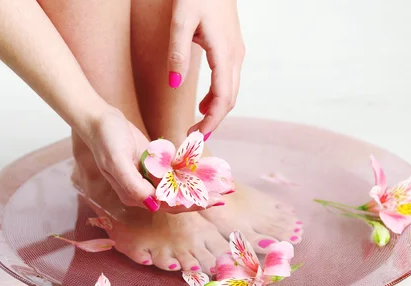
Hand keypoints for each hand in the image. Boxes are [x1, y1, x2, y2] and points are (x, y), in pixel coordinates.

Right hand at [77, 107, 222, 212]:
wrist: (99, 119)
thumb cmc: (106, 139)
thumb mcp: (116, 161)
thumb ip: (133, 185)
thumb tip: (153, 205)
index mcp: (134, 195)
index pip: (167, 205)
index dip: (190, 204)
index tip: (210, 201)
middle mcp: (142, 191)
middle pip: (176, 200)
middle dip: (200, 199)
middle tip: (223, 197)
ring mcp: (148, 178)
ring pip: (179, 188)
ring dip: (199, 188)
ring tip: (221, 187)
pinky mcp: (153, 166)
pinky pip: (175, 173)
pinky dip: (191, 174)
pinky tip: (207, 172)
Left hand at [167, 0, 244, 136]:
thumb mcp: (181, 20)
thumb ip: (177, 53)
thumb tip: (174, 85)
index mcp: (225, 53)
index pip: (223, 99)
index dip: (211, 122)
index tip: (196, 138)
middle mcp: (235, 57)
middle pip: (229, 100)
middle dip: (213, 122)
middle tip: (193, 138)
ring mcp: (236, 53)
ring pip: (230, 91)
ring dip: (215, 111)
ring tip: (196, 125)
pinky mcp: (232, 49)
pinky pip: (228, 81)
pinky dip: (217, 97)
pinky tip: (202, 103)